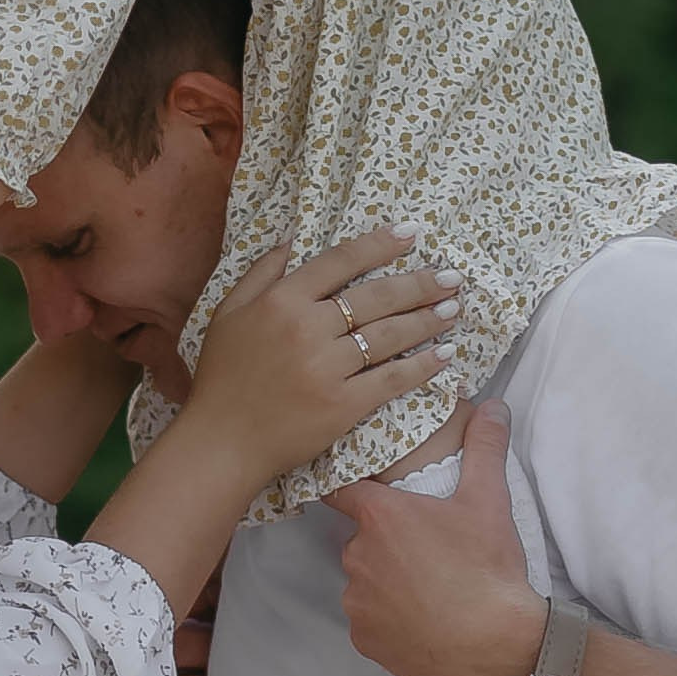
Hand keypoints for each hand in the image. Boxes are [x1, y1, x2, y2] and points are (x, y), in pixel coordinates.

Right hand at [180, 233, 459, 493]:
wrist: (222, 442)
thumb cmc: (222, 377)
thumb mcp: (228, 313)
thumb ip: (261, 273)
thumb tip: (293, 238)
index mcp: (281, 301)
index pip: (340, 261)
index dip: (379, 244)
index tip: (411, 234)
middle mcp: (308, 328)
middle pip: (376, 296)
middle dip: (420, 284)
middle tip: (452, 277)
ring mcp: (327, 367)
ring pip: (389, 334)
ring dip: (428, 320)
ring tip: (454, 309)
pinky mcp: (343, 404)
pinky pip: (391, 378)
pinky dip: (422, 366)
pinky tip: (445, 355)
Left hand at [331, 401, 545, 675]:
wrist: (496, 644)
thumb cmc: (487, 569)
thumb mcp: (489, 501)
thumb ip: (485, 448)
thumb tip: (494, 407)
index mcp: (380, 518)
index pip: (342, 490)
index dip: (350, 487)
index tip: (358, 490)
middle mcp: (357, 556)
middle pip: (363, 540)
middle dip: (388, 543)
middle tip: (429, 551)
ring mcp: (357, 601)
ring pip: (366, 582)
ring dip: (388, 582)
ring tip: (431, 589)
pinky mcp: (365, 638)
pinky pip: (370, 621)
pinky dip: (389, 620)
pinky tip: (423, 620)